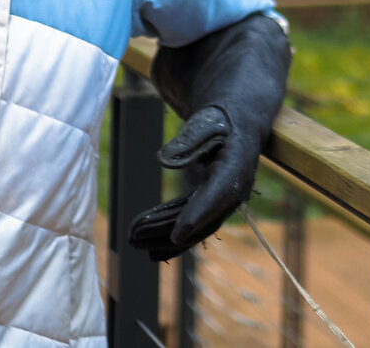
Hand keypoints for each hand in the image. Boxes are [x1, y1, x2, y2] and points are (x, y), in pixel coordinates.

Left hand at [128, 106, 257, 260]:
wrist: (236, 125)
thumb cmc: (219, 120)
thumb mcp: (206, 122)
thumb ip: (189, 140)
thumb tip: (163, 161)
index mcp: (235, 168)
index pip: (218, 196)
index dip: (198, 215)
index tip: (178, 235)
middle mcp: (232, 192)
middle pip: (202, 219)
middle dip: (169, 232)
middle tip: (135, 237)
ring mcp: (222, 201)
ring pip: (195, 227)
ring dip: (164, 236)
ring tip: (133, 241)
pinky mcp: (209, 204)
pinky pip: (191, 222)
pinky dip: (171, 235)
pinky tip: (150, 249)